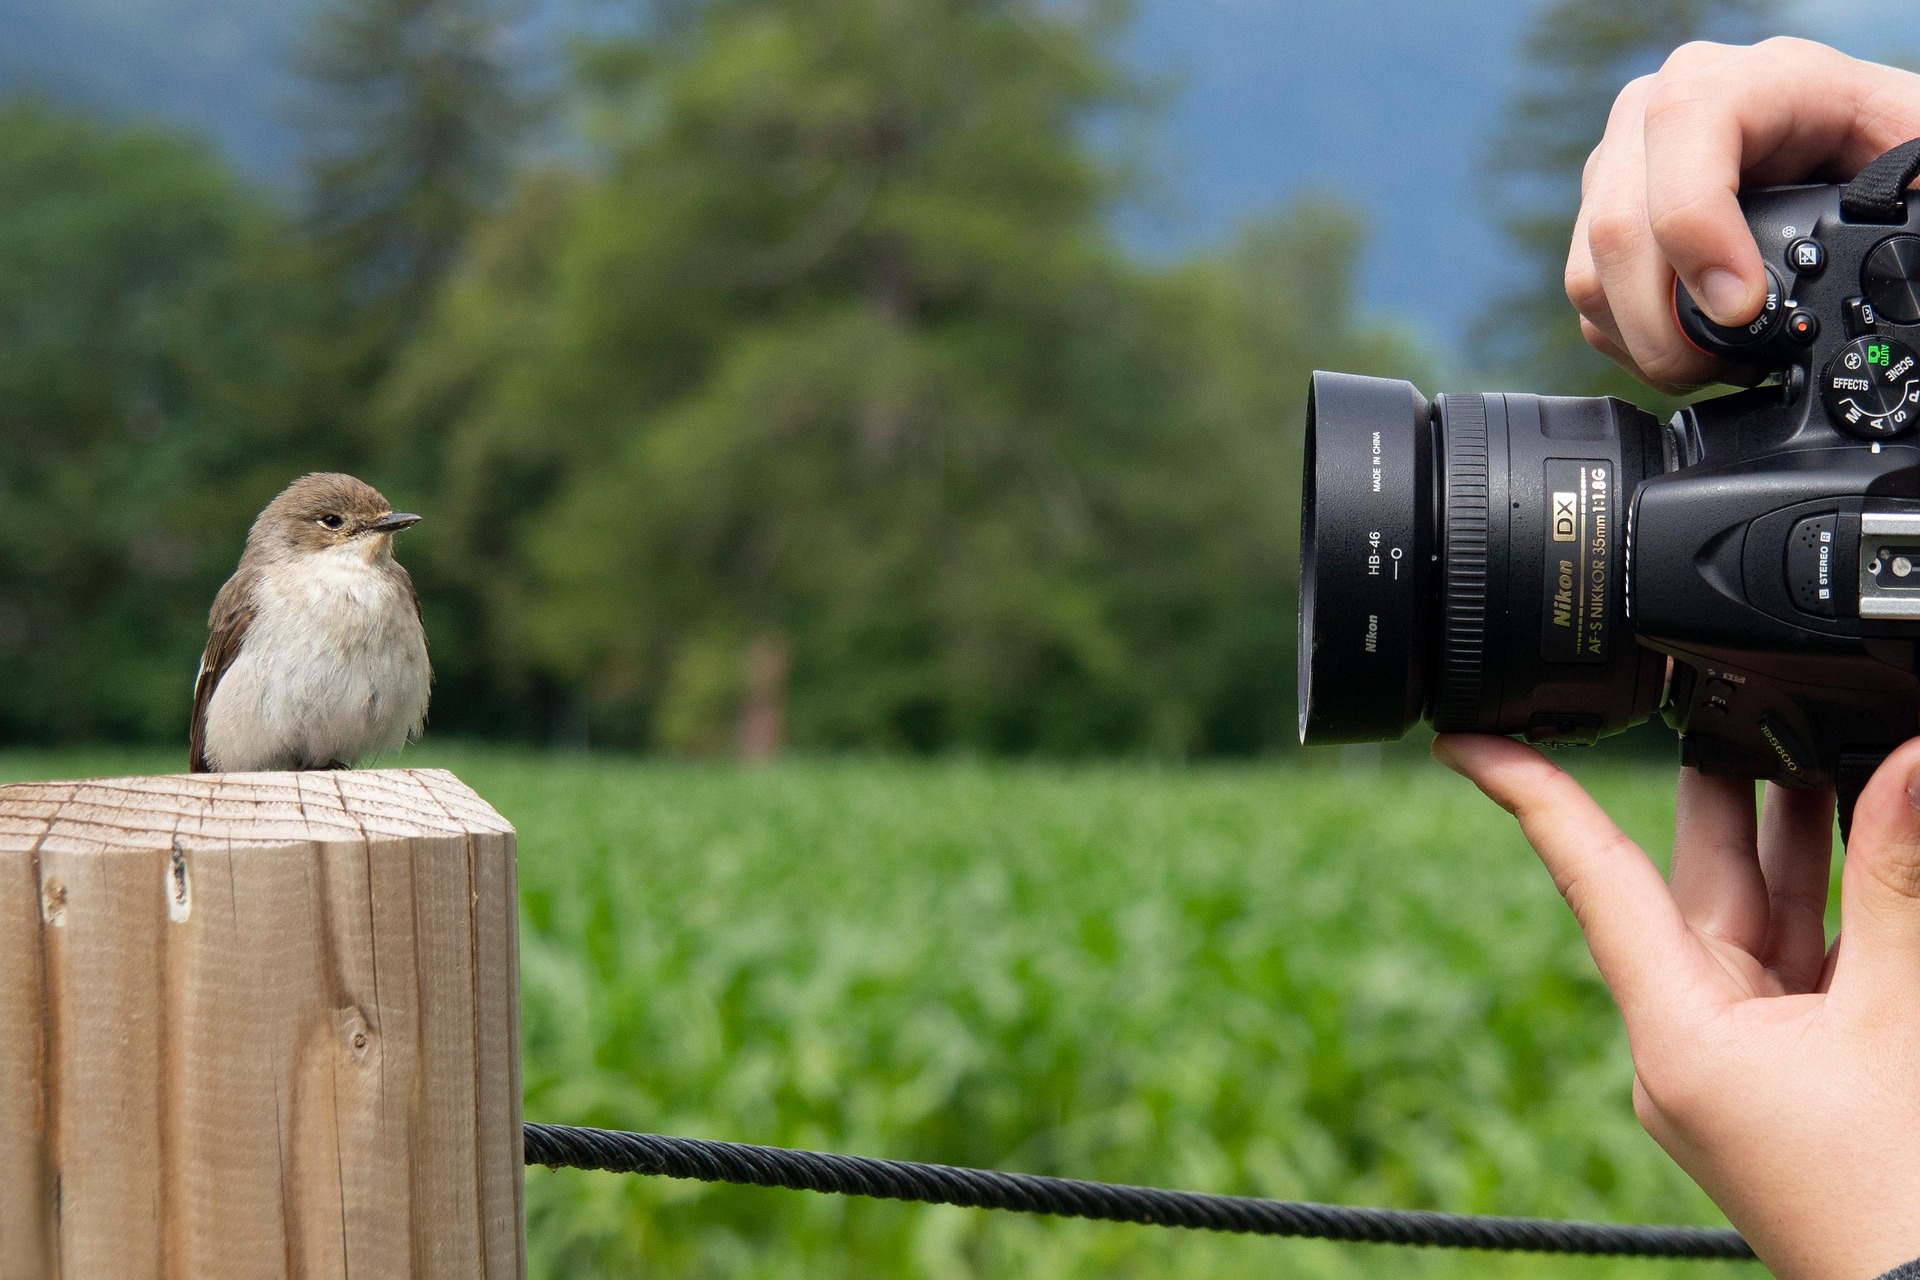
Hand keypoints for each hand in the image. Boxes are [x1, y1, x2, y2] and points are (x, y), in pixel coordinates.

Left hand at [1435, 734, 1919, 1279]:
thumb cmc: (1899, 1196)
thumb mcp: (1899, 1019)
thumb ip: (1898, 885)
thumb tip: (1905, 761)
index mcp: (1676, 1030)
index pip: (1589, 877)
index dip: (1527, 794)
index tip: (1463, 736)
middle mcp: (1692, 1040)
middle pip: (1692, 880)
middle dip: (1719, 785)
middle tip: (1718, 684)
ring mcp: (1746, 1059)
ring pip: (1759, 912)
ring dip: (1793, 832)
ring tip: (1808, 731)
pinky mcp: (1798, 1072)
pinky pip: (1806, 961)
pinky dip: (1839, 904)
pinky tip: (1866, 840)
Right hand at [1568, 38, 1919, 392]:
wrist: (1847, 153)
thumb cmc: (1886, 145)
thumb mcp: (1915, 147)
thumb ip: (1909, 189)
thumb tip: (1894, 266)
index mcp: (1753, 77)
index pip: (1684, 126)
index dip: (1698, 226)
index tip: (1740, 310)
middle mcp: (1662, 110)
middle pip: (1620, 224)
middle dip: (1666, 323)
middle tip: (1724, 365)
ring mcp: (1621, 164)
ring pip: (1590, 271)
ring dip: (1645, 341)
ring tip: (1712, 363)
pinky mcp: (1600, 214)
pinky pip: (1587, 294)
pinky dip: (1629, 339)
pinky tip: (1686, 344)